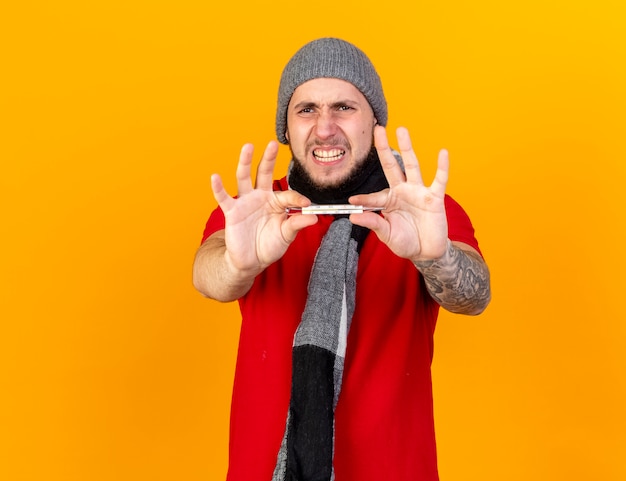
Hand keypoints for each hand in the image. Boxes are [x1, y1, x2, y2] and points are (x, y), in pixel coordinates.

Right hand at [211, 141, 317, 275]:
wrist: (251, 261)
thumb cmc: (269, 246)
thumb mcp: (286, 235)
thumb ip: (297, 224)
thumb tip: (314, 217)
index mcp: (276, 202)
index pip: (288, 194)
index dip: (297, 198)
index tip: (306, 204)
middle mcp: (260, 197)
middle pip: (264, 173)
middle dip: (269, 159)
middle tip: (273, 144)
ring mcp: (245, 202)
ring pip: (244, 178)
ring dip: (246, 162)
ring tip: (248, 147)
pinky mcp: (232, 211)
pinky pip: (224, 197)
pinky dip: (218, 187)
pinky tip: (215, 176)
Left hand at [349, 126, 448, 261]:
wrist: (427, 251)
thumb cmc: (405, 242)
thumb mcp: (387, 234)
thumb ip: (373, 223)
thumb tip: (353, 216)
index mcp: (389, 200)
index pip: (374, 196)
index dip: (364, 199)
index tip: (352, 201)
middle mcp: (403, 191)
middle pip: (391, 166)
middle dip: (383, 148)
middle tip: (376, 129)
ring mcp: (419, 192)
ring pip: (412, 165)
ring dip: (407, 147)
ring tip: (401, 129)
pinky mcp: (434, 197)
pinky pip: (439, 180)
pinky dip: (442, 167)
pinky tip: (442, 152)